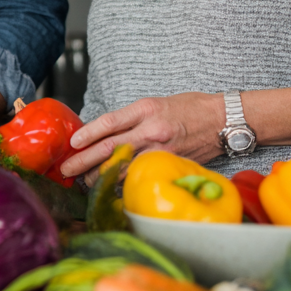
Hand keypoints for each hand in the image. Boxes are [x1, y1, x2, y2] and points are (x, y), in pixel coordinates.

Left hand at [60, 92, 225, 178]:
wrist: (224, 119)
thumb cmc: (189, 107)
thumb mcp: (156, 102)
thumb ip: (132, 117)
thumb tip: (104, 132)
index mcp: (146, 109)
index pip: (110, 122)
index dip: (88, 133)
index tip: (73, 142)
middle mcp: (152, 130)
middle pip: (111, 147)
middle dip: (85, 160)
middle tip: (66, 169)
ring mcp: (161, 150)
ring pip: (124, 167)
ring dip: (100, 176)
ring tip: (82, 182)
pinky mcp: (170, 164)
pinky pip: (141, 175)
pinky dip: (123, 182)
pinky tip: (110, 188)